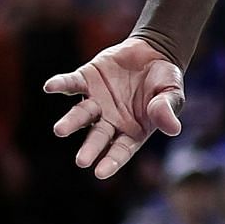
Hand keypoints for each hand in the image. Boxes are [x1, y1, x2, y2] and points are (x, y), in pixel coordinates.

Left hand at [43, 35, 185, 179]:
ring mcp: (96, 101)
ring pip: (80, 114)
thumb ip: (166, 110)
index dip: (111, 161)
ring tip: (60, 130)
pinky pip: (71, 84)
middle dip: (89, 148)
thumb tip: (174, 130)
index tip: (100, 172)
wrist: (155, 51)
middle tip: (82, 160)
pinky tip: (50, 87)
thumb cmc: (166, 80)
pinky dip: (61, 85)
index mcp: (130, 130)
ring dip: (70, 122)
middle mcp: (109, 120)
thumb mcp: (171, 94)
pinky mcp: (87, 79)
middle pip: (97, 137)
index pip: (120, 150)